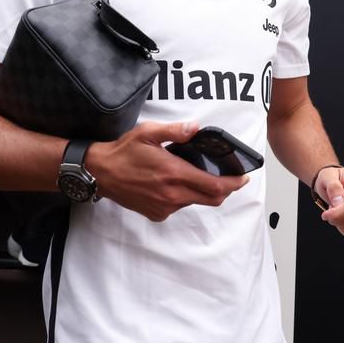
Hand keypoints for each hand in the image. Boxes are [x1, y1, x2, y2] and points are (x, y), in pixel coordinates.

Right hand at [87, 121, 248, 221]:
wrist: (100, 173)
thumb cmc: (124, 152)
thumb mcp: (148, 133)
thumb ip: (175, 131)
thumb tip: (195, 128)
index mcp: (174, 174)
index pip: (215, 185)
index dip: (234, 183)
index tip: (243, 177)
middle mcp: (172, 195)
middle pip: (212, 199)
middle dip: (225, 190)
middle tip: (230, 178)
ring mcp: (164, 207)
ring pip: (195, 202)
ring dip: (202, 191)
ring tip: (195, 174)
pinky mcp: (157, 214)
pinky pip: (179, 206)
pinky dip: (184, 196)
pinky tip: (173, 183)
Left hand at [315, 166, 343, 239]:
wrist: (335, 184)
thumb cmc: (331, 178)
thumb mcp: (327, 176)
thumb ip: (333, 187)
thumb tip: (338, 202)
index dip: (338, 213)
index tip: (325, 214)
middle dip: (336, 220)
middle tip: (328, 212)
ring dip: (339, 225)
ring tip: (335, 213)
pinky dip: (343, 229)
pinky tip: (340, 218)